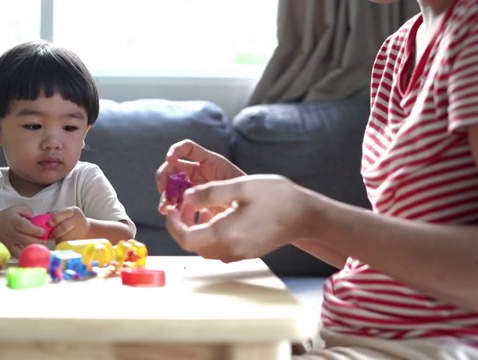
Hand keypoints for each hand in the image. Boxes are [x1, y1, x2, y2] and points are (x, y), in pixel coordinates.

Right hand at [0, 205, 44, 257]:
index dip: (35, 230)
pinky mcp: (9, 251)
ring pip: (22, 251)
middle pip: (26, 240)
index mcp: (13, 221)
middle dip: (38, 242)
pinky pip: (19, 256)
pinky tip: (33, 253)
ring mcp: (9, 244)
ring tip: (40, 248)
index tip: (43, 232)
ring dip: (33, 250)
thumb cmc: (6, 218)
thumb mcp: (15, 209)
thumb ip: (27, 210)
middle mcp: (11, 233)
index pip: (24, 226)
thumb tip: (35, 217)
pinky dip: (27, 255)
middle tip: (45, 241)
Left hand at [49, 206, 89, 242]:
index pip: (63, 213)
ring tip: (55, 238)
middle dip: (54, 232)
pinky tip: (61, 241)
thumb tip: (41, 221)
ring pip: (65, 237)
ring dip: (58, 239)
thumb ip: (54, 215)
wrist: (87, 229)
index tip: (49, 224)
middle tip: (50, 235)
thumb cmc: (71, 221)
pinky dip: (62, 243)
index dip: (55, 219)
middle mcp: (78, 219)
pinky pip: (68, 243)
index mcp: (73, 211)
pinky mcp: (80, 239)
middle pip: (64, 226)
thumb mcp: (65, 214)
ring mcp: (80, 230)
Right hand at [155, 139, 245, 213]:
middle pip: (173, 167)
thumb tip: (188, 194)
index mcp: (209, 162)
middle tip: (162, 189)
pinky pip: (178, 203)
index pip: (188, 148)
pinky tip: (171, 214)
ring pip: (172, 187)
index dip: (176, 150)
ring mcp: (195, 188)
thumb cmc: (248, 196)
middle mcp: (199, 173)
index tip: (169, 159)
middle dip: (164, 176)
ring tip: (166, 208)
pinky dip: (172, 208)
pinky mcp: (194, 204)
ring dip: (166, 196)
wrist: (254, 215)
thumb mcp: (232, 184)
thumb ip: (212, 186)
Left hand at [165, 174, 321, 262]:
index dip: (173, 223)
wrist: (305, 216)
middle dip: (181, 225)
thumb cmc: (277, 198)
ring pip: (203, 248)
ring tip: (197, 208)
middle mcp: (229, 250)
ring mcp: (237, 255)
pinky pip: (217, 248)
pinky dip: (208, 235)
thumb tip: (185, 196)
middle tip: (181, 204)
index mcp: (226, 233)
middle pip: (191, 245)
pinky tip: (215, 216)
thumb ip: (211, 192)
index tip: (172, 207)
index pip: (186, 238)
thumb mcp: (243, 187)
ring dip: (194, 230)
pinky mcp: (244, 254)